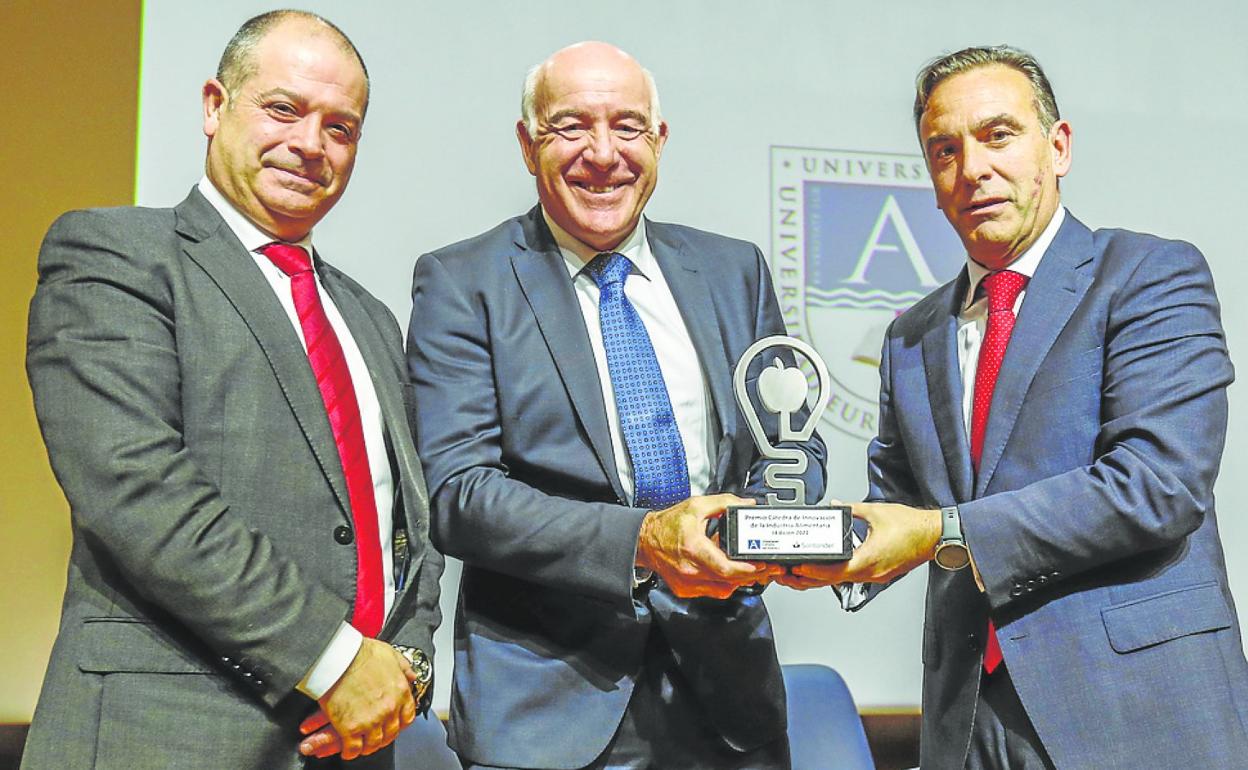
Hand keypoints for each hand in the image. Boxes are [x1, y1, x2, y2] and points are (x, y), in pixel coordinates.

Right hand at [297, 638, 416, 758]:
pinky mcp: (350, 728)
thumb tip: (411, 675)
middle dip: (383, 736)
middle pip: (391, 733)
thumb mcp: (390, 654)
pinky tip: (347, 749)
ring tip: (361, 744)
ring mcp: (370, 720)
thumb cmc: (359, 653)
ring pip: (373, 743)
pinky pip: (353, 748)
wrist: (337, 657)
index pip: (407, 717)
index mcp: (400, 691)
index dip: (399, 723)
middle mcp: (389, 708)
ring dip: (367, 746)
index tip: (393, 725)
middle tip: (375, 736)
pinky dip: (350, 752)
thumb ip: (403, 667)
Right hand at [636, 494, 782, 598]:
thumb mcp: (696, 506)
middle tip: (767, 568)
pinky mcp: (686, 589)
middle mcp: (690, 570)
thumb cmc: (667, 525)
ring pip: (723, 589)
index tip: (761, 564)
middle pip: (729, 580)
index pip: (725, 568)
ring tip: (752, 569)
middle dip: (752, 575)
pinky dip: (725, 583)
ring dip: (739, 580)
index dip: (746, 569)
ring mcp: (688, 583)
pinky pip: (713, 591)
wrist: (645, 541)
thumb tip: (745, 504)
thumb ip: (723, 503)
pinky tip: (729, 572)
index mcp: (693, 548)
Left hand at [780, 502, 939, 586]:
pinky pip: (854, 577)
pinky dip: (837, 574)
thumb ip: (851, 509)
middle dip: (810, 578)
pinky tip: (826, 568)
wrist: (935, 536)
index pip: (835, 571)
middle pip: (834, 580)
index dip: (814, 571)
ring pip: (843, 581)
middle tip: (790, 574)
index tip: (798, 567)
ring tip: (802, 572)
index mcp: (869, 559)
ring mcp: (875, 575)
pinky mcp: (880, 573)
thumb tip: (836, 505)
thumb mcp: (876, 512)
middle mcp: (871, 572)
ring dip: (822, 578)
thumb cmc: (912, 526)